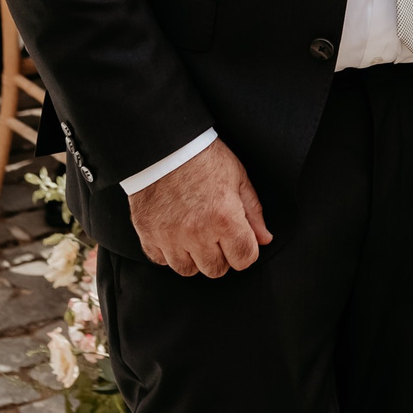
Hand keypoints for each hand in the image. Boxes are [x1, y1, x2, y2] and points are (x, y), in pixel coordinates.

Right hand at [130, 138, 271, 275]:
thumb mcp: (237, 177)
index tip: (238, 238)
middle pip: (216, 270)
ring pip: (187, 270)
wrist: (163, 142)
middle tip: (214, 232)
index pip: (244, 259)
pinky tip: (173, 231)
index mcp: (224, 218)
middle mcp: (196, 232)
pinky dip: (168, 251)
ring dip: (193, 256)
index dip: (244, 249)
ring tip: (193, 231)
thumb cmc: (203, 155)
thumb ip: (253, 212)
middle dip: (220, 255)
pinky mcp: (147, 234)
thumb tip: (264, 239)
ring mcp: (169, 236)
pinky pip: (160, 260)